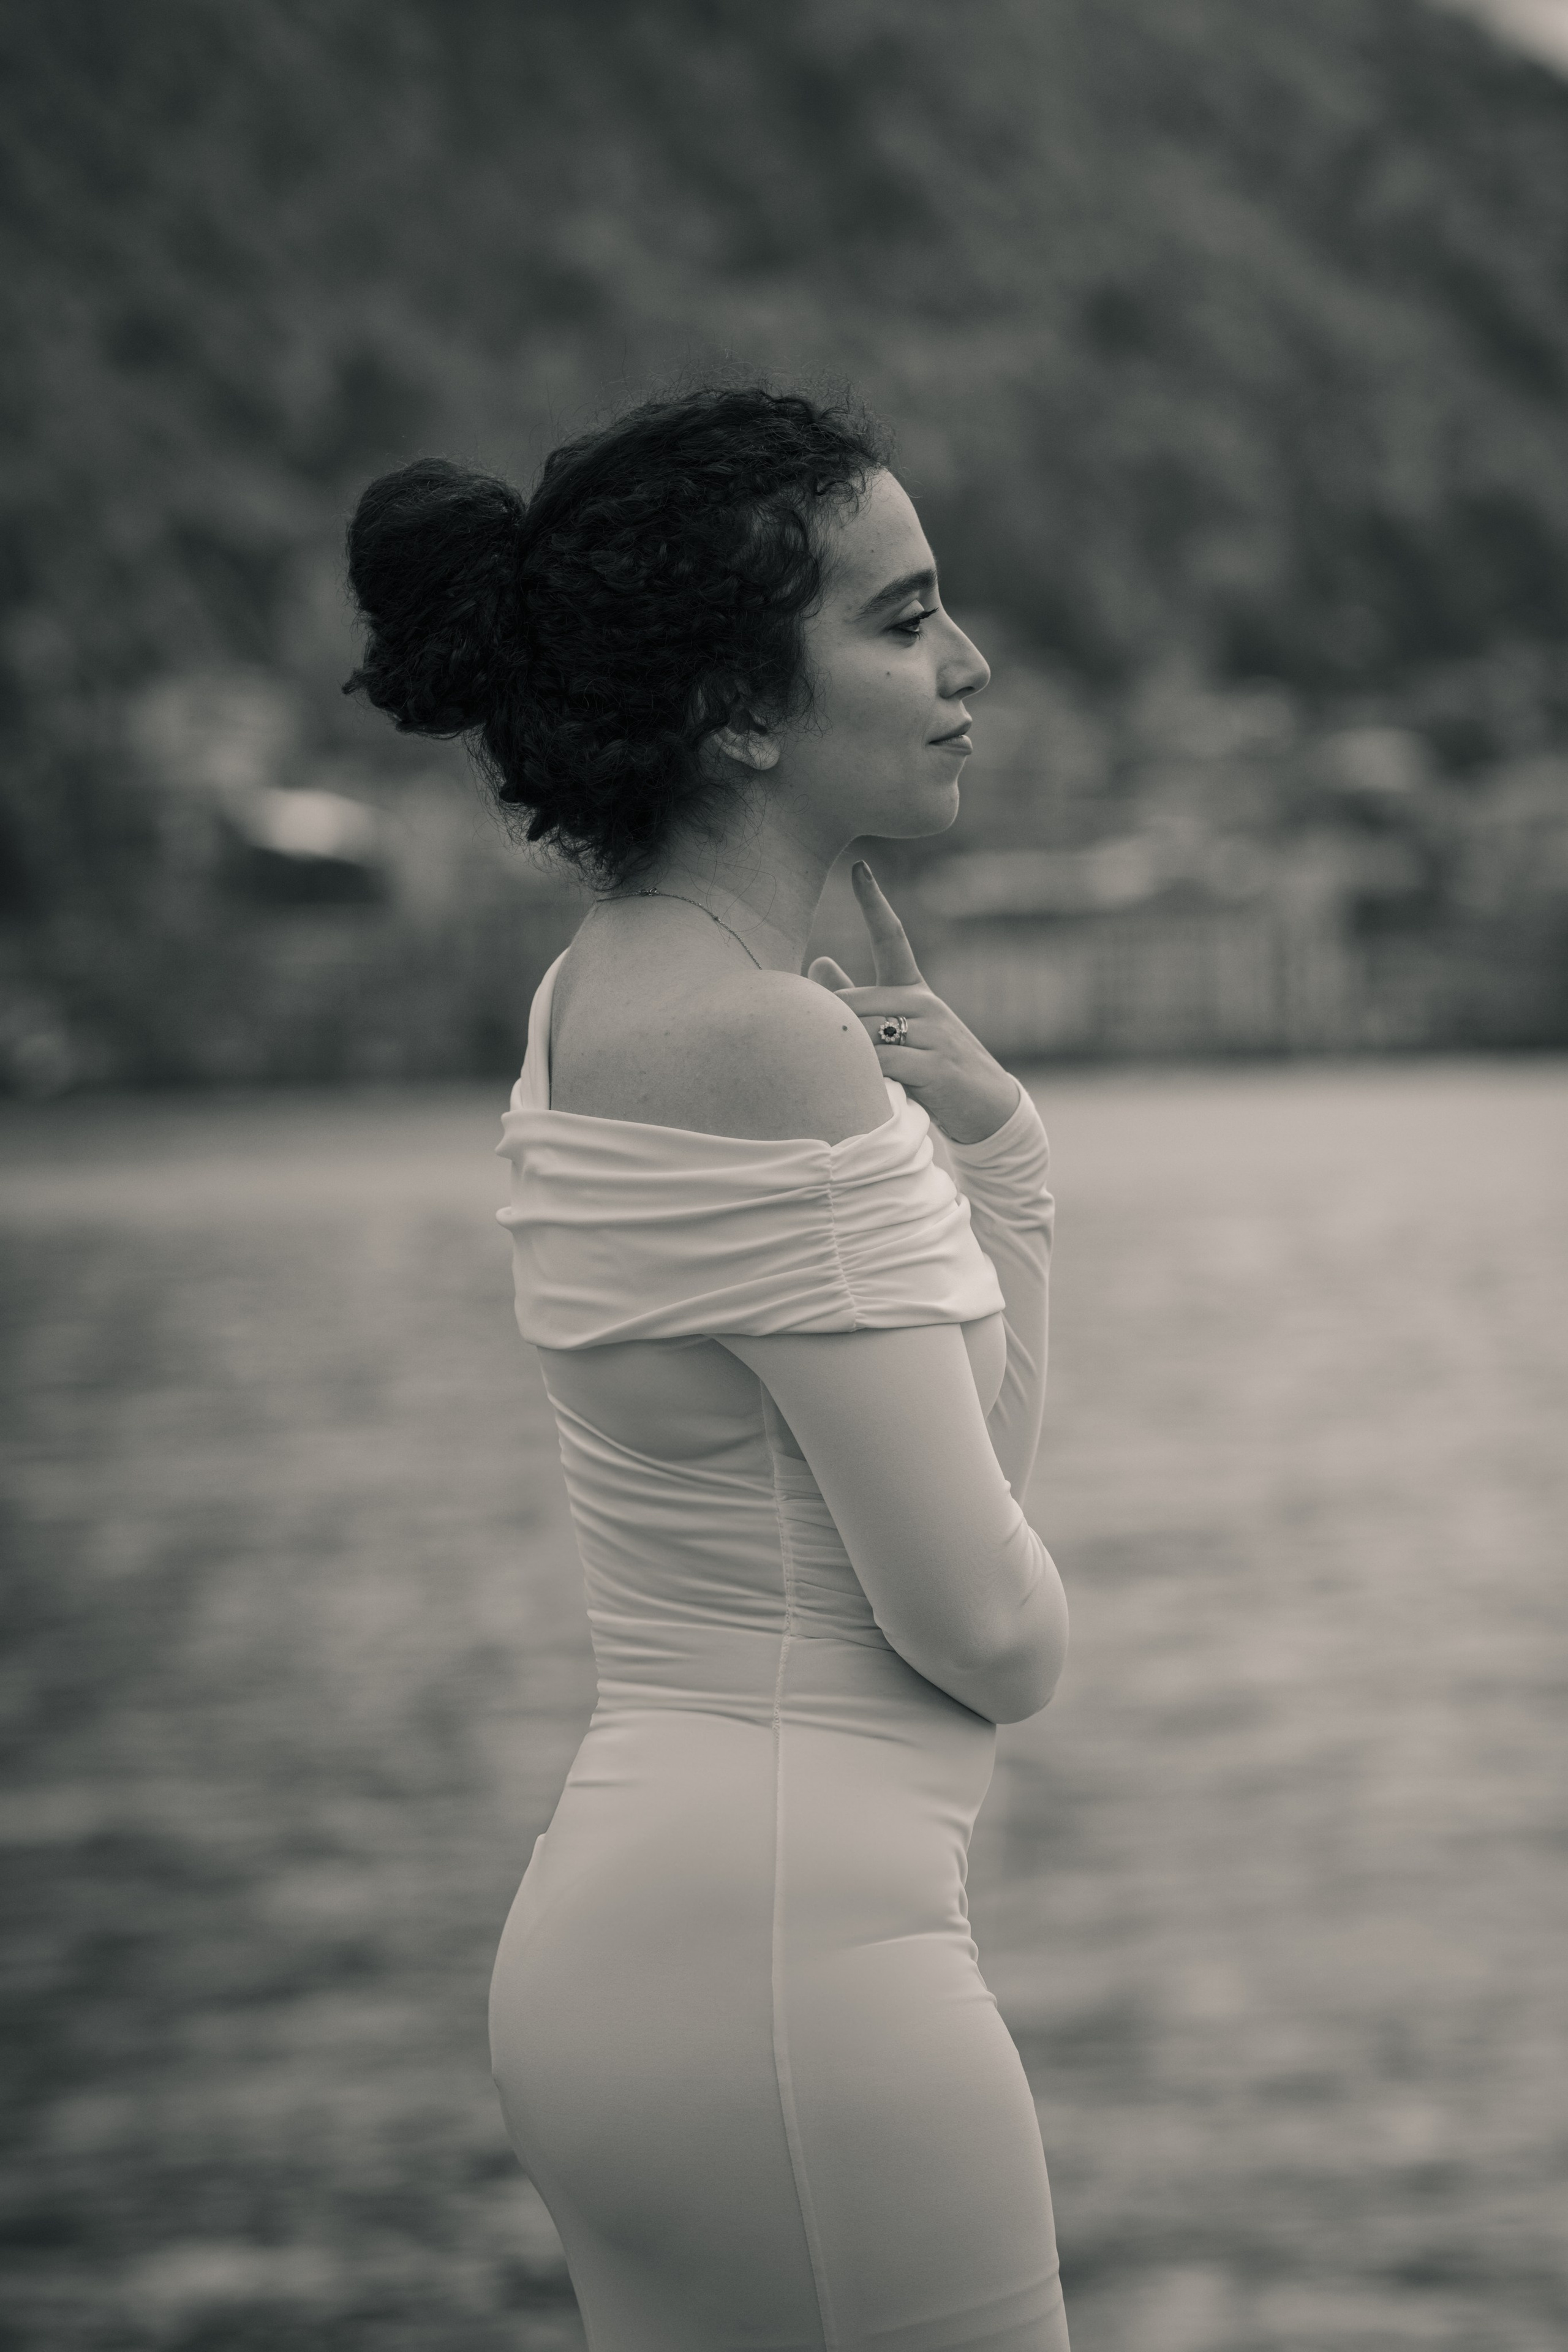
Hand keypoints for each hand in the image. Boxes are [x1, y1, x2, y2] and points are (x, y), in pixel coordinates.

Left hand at [808, 862, 1020, 1145]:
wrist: (989, 1110)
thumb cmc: (934, 1069)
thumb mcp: (899, 1032)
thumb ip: (858, 1001)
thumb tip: (818, 963)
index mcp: (914, 990)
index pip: (892, 937)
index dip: (873, 902)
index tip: (857, 867)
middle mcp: (926, 1003)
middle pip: (855, 1003)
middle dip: (830, 1029)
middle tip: (815, 1056)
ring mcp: (934, 1034)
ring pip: (865, 1035)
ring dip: (847, 1059)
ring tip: (843, 1081)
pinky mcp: (936, 1068)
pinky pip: (883, 1066)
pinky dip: (866, 1080)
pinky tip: (864, 1093)